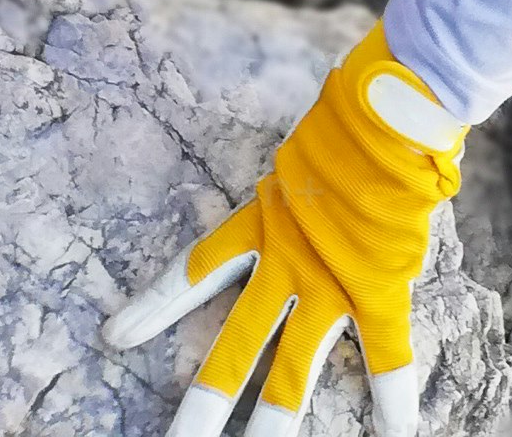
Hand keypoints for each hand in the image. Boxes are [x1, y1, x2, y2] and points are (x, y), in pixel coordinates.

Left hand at [104, 22, 465, 436]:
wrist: (397, 107)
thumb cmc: (353, 110)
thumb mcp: (300, 149)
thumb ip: (291, 184)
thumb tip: (293, 186)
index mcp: (261, 221)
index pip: (194, 271)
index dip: (154, 305)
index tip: (115, 338)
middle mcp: (286, 263)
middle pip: (233, 350)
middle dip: (202, 407)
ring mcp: (331, 282)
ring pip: (293, 371)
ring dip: (274, 424)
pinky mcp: (380, 286)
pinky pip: (387, 349)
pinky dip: (392, 390)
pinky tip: (396, 430)